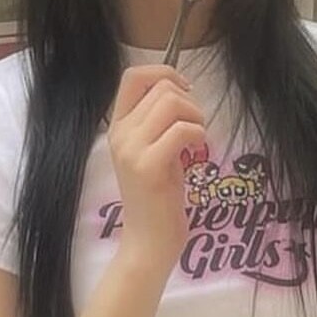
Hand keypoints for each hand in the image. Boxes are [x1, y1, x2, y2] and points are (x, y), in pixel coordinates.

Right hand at [107, 65, 204, 271]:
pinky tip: (197, 154)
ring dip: (196, 117)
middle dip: (189, 101)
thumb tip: (181, 91)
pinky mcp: (149, 167)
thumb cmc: (158, 199)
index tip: (185, 92)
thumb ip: (159, 123)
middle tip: (195, 127)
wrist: (148, 243)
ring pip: (172, 102)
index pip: (133, 76)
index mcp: (118, 127)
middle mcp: (120, 134)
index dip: (164, 73)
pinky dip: (198, 135)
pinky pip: (183, 130)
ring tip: (196, 141)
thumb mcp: (155, 152)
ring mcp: (132, 150)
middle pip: (161, 87)